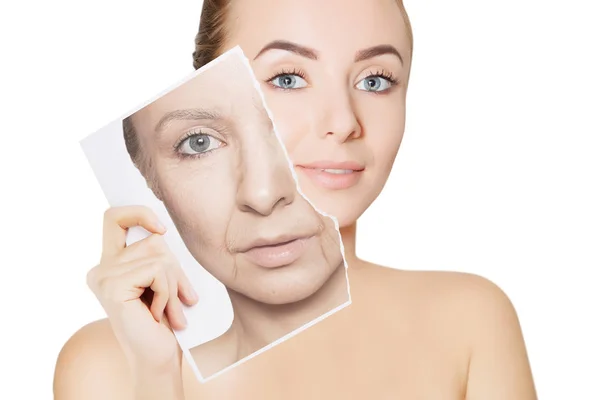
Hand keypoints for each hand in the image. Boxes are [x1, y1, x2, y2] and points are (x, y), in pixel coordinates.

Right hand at [87, 205, 197, 375]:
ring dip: (174, 285)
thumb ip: (158, 255)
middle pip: (152, 240)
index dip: (138, 213)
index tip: (162, 229)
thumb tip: (162, 232)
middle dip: (176, 269)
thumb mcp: (164, 280)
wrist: (157, 358)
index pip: (114, 218)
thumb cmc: (164, 322)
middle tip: (181, 298)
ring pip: (159, 256)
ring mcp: (104, 276)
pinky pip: (156, 270)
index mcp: (112, 263)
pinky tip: (157, 314)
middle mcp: (101, 268)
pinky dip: (167, 292)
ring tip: (169, 311)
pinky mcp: (112, 286)